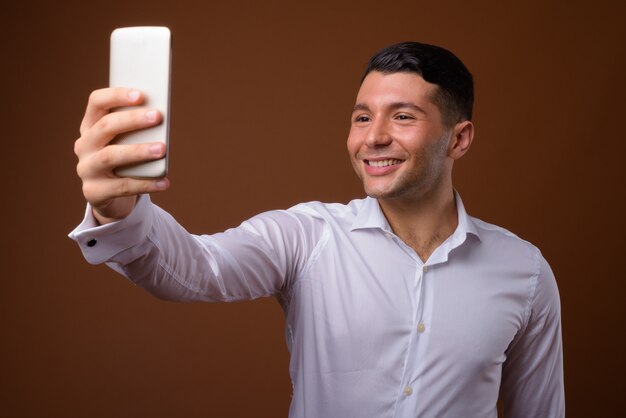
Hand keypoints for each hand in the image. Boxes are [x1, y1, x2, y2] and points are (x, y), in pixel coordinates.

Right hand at [74, 87, 169, 223]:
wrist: (111, 196)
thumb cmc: (125, 161)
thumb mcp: (127, 142)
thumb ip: (138, 130)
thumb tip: (162, 119)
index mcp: (90, 126)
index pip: (96, 103)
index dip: (116, 96)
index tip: (140, 94)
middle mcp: (84, 145)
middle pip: (105, 127)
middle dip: (132, 120)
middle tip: (157, 116)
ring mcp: (86, 169)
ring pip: (110, 156)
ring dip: (138, 151)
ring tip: (162, 149)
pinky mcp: (94, 192)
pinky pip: (122, 186)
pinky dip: (146, 183)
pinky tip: (164, 181)